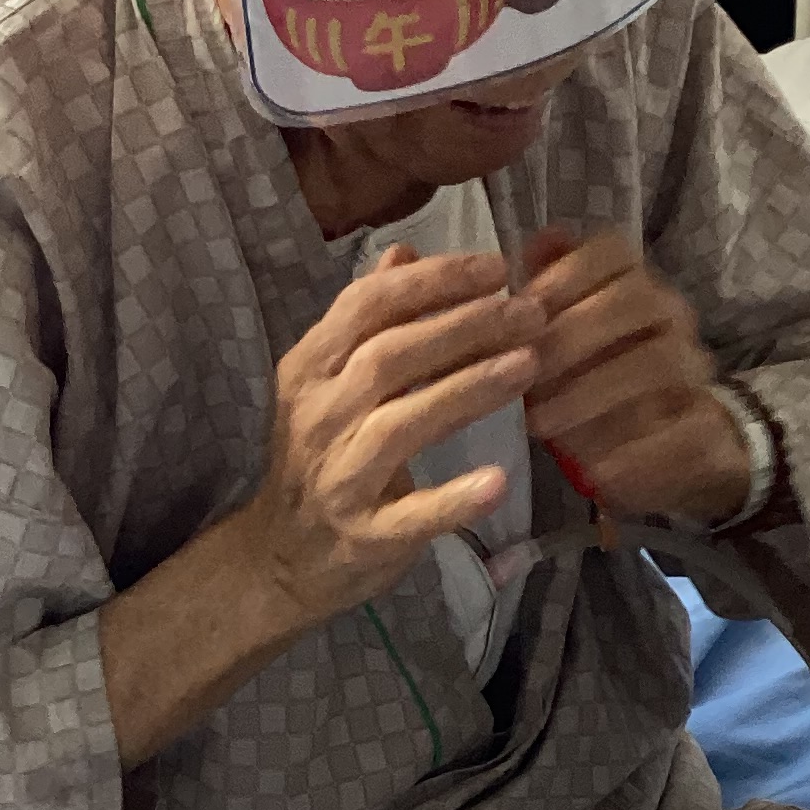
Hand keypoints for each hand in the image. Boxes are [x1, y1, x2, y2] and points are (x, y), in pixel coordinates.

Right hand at [99, 246, 539, 765]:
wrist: (278, 558)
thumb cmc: (321, 457)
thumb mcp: (328, 382)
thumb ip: (365, 320)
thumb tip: (405, 252)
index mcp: (308, 370)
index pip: (366, 307)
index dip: (432, 281)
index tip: (495, 266)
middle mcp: (317, 416)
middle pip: (390, 355)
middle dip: (466, 326)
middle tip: (531, 311)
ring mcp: (337, 477)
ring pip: (403, 422)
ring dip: (469, 389)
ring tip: (529, 364)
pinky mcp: (364, 534)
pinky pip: (411, 515)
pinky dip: (455, 499)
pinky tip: (498, 482)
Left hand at [520, 227, 750, 526]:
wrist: (687, 444)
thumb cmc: (609, 381)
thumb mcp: (574, 338)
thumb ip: (553, 293)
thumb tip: (538, 240)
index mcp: (637, 286)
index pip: (613, 253)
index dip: (566, 273)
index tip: (522, 307)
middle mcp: (673, 318)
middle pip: (634, 300)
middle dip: (572, 335)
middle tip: (523, 374)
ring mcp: (695, 372)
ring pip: (655, 364)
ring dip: (591, 394)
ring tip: (541, 424)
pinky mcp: (708, 428)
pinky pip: (679, 433)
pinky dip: (633, 452)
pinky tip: (594, 470)